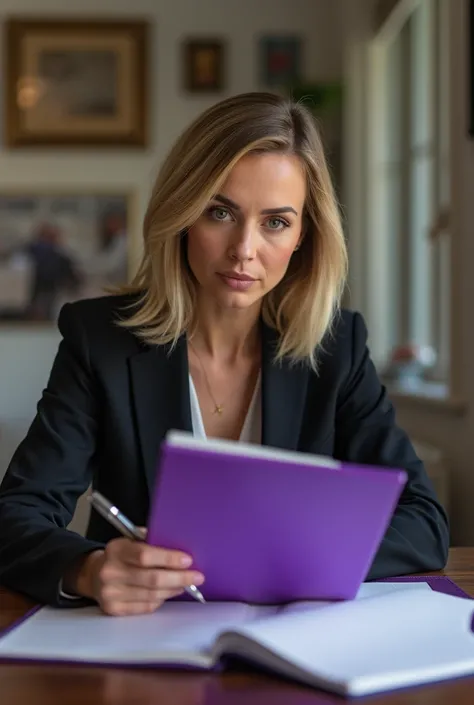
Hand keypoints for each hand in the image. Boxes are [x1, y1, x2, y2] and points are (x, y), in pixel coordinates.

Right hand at [72, 536, 204, 615]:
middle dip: (179, 578)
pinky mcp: (113, 609)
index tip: (188, 560)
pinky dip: (161, 600)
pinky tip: (169, 592)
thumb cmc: (121, 555)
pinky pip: (145, 607)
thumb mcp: (131, 540)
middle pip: (152, 579)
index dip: (169, 558)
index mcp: (116, 549)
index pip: (145, 555)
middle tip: (196, 577)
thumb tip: (179, 548)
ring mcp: (110, 593)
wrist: (94, 575)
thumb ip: (151, 542)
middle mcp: (110, 572)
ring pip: (151, 595)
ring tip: (185, 584)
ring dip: (173, 589)